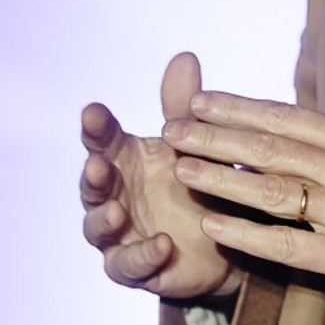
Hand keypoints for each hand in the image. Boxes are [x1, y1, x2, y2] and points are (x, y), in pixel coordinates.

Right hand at [79, 52, 241, 299]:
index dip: (96, 127)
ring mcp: (121, 234)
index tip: (94, 111)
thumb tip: (184, 56)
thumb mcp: (196, 143)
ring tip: (118, 209)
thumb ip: (183, 108)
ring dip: (104, 219)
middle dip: (93, 176)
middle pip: (92, 186)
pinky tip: (161, 244)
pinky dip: (143, 255)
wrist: (232, 235)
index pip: (103, 140)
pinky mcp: (138, 268)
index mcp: (126, 160)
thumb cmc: (202, 180)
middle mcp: (115, 196)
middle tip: (100, 164)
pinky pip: (130, 265)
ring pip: (98, 229)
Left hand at [162, 69, 324, 310]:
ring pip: (274, 191)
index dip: (241, 107)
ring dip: (223, 178)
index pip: (291, 118)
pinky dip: (249, 234)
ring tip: (181, 169)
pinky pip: (290, 245)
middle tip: (172, 128)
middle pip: (273, 149)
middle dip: (217, 136)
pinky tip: (214, 226)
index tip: (200, 98)